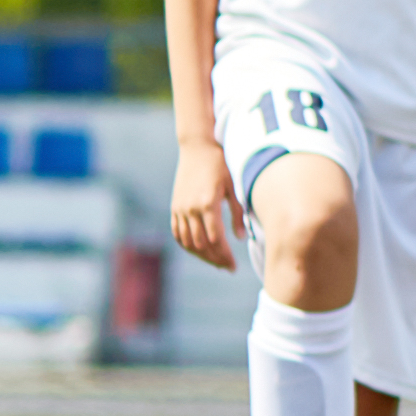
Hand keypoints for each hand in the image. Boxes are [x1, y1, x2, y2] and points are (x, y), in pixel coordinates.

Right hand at [170, 138, 238, 271]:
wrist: (197, 147)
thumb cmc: (220, 165)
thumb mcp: (233, 187)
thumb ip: (237, 214)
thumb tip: (240, 238)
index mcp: (208, 204)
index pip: (216, 240)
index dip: (225, 256)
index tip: (234, 265)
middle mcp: (191, 209)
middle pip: (202, 245)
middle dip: (216, 259)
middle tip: (228, 268)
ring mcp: (180, 209)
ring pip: (188, 242)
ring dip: (202, 256)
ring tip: (216, 262)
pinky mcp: (175, 207)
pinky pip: (178, 233)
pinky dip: (187, 246)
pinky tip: (199, 251)